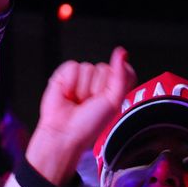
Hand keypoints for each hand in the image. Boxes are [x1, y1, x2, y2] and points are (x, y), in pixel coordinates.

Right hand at [27, 47, 135, 182]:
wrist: (64, 133)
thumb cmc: (88, 125)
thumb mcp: (114, 101)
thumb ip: (121, 76)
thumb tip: (121, 53)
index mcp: (113, 89)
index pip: (123, 70)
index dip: (116, 82)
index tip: (107, 97)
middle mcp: (97, 82)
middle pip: (104, 68)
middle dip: (97, 88)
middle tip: (89, 103)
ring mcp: (81, 77)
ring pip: (88, 68)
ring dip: (82, 89)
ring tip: (77, 101)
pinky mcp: (65, 74)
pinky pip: (72, 66)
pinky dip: (70, 83)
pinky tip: (67, 95)